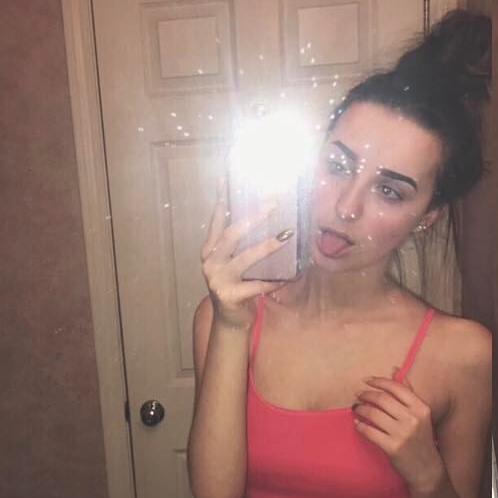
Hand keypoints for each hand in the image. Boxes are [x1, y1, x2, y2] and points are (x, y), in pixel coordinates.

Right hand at [200, 176, 290, 329]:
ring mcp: (217, 278)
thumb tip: (268, 217)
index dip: (222, 198)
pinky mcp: (228, 295)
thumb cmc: (237, 286)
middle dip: (254, 217)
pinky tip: (287, 277)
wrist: (230, 320)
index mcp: (210, 249)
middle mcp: (210, 261)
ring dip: (267, 246)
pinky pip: (256, 285)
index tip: (227, 176)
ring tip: (286, 236)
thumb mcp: (236, 262)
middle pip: (232, 233)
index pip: (217, 219)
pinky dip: (273, 281)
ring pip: (244, 258)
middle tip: (274, 203)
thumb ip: (243, 244)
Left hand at [352, 375, 443, 490]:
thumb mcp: (420, 414)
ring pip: (374, 414)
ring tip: (356, 409)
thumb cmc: (421, 439)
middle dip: (367, 395)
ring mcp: (402, 434)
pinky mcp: (392, 447)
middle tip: (358, 395)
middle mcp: (413, 419)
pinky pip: (370, 432)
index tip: (367, 380)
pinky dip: (360, 426)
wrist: (427, 468)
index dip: (379, 382)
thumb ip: (408, 392)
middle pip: (383, 399)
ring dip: (361, 409)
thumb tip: (395, 370)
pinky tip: (357, 424)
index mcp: (421, 407)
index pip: (396, 388)